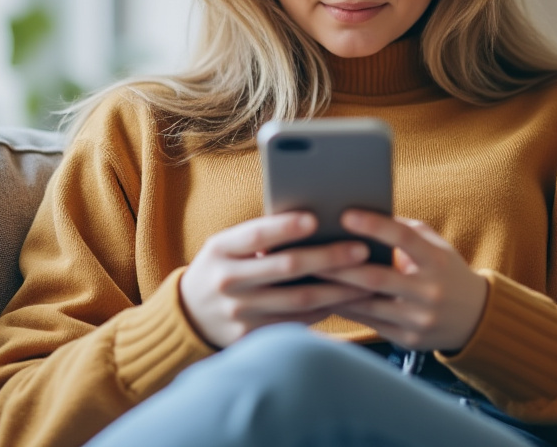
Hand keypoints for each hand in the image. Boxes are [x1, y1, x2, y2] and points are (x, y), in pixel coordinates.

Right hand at [179, 212, 373, 348]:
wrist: (190, 315)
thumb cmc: (222, 266)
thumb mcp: (227, 245)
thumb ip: (260, 236)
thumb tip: (316, 222)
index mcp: (220, 249)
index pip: (256, 235)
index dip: (286, 227)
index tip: (316, 218)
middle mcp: (226, 281)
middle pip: (285, 268)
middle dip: (328, 257)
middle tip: (361, 248)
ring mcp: (238, 313)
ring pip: (298, 300)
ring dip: (337, 289)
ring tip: (366, 276)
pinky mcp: (249, 337)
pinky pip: (296, 323)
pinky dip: (324, 310)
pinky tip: (346, 299)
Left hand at [319, 210, 488, 351]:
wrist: (475, 317)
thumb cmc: (445, 271)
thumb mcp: (434, 246)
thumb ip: (404, 230)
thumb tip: (364, 213)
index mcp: (437, 261)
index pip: (404, 238)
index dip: (374, 225)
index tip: (345, 214)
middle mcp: (430, 291)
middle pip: (377, 277)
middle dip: (341, 265)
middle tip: (310, 251)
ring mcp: (419, 319)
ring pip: (368, 304)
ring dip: (335, 290)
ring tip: (309, 275)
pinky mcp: (408, 339)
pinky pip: (369, 322)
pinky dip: (346, 309)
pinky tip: (324, 297)